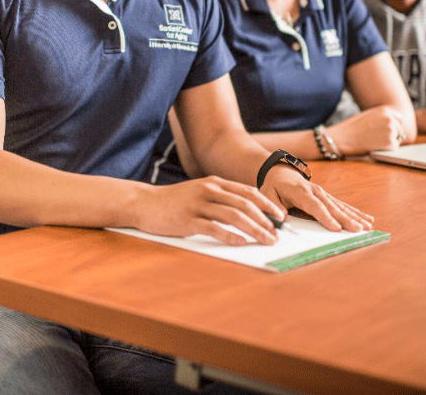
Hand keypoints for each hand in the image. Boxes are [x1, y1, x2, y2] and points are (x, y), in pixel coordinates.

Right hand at [132, 176, 284, 245]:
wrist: (144, 203)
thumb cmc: (175, 201)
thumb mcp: (200, 192)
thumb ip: (221, 197)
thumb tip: (248, 210)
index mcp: (215, 183)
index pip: (248, 192)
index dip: (267, 204)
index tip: (281, 217)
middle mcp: (209, 191)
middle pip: (245, 205)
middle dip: (265, 220)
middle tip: (277, 234)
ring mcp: (198, 205)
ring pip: (233, 216)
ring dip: (254, 229)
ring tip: (266, 240)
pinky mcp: (188, 220)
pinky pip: (213, 228)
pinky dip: (230, 235)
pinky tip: (241, 242)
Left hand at [260, 165, 373, 232]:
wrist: (281, 172)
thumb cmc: (274, 186)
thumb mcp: (267, 194)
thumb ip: (273, 206)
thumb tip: (282, 218)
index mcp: (300, 192)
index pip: (314, 206)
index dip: (325, 217)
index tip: (336, 227)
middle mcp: (315, 191)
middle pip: (332, 207)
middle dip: (346, 219)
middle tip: (358, 229)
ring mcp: (323, 193)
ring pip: (341, 206)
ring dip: (355, 216)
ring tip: (368, 226)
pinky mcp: (328, 196)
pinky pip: (343, 205)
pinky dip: (355, 212)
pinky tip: (367, 219)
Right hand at [329, 105, 406, 154]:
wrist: (343, 138)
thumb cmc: (353, 127)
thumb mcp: (369, 115)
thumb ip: (382, 117)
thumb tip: (395, 125)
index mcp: (385, 110)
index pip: (400, 119)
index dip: (395, 125)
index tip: (388, 131)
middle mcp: (390, 118)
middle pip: (400, 129)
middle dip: (392, 134)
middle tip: (378, 138)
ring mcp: (391, 130)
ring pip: (398, 138)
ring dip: (390, 141)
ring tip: (374, 141)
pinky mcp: (390, 142)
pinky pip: (394, 147)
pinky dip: (387, 148)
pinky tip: (376, 146)